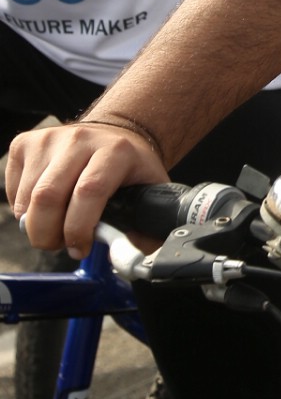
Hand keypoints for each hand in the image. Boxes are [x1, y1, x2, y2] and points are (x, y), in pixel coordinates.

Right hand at [6, 121, 169, 257]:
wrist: (114, 134)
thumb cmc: (130, 170)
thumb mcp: (149, 193)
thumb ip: (144, 230)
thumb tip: (130, 263)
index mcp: (116, 151)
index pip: (89, 191)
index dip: (79, 228)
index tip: (80, 249)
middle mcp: (80, 139)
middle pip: (47, 196)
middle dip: (48, 235)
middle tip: (61, 244)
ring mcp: (49, 139)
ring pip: (26, 199)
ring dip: (36, 226)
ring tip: (57, 225)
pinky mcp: (24, 143)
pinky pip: (13, 191)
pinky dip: (23, 211)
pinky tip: (45, 207)